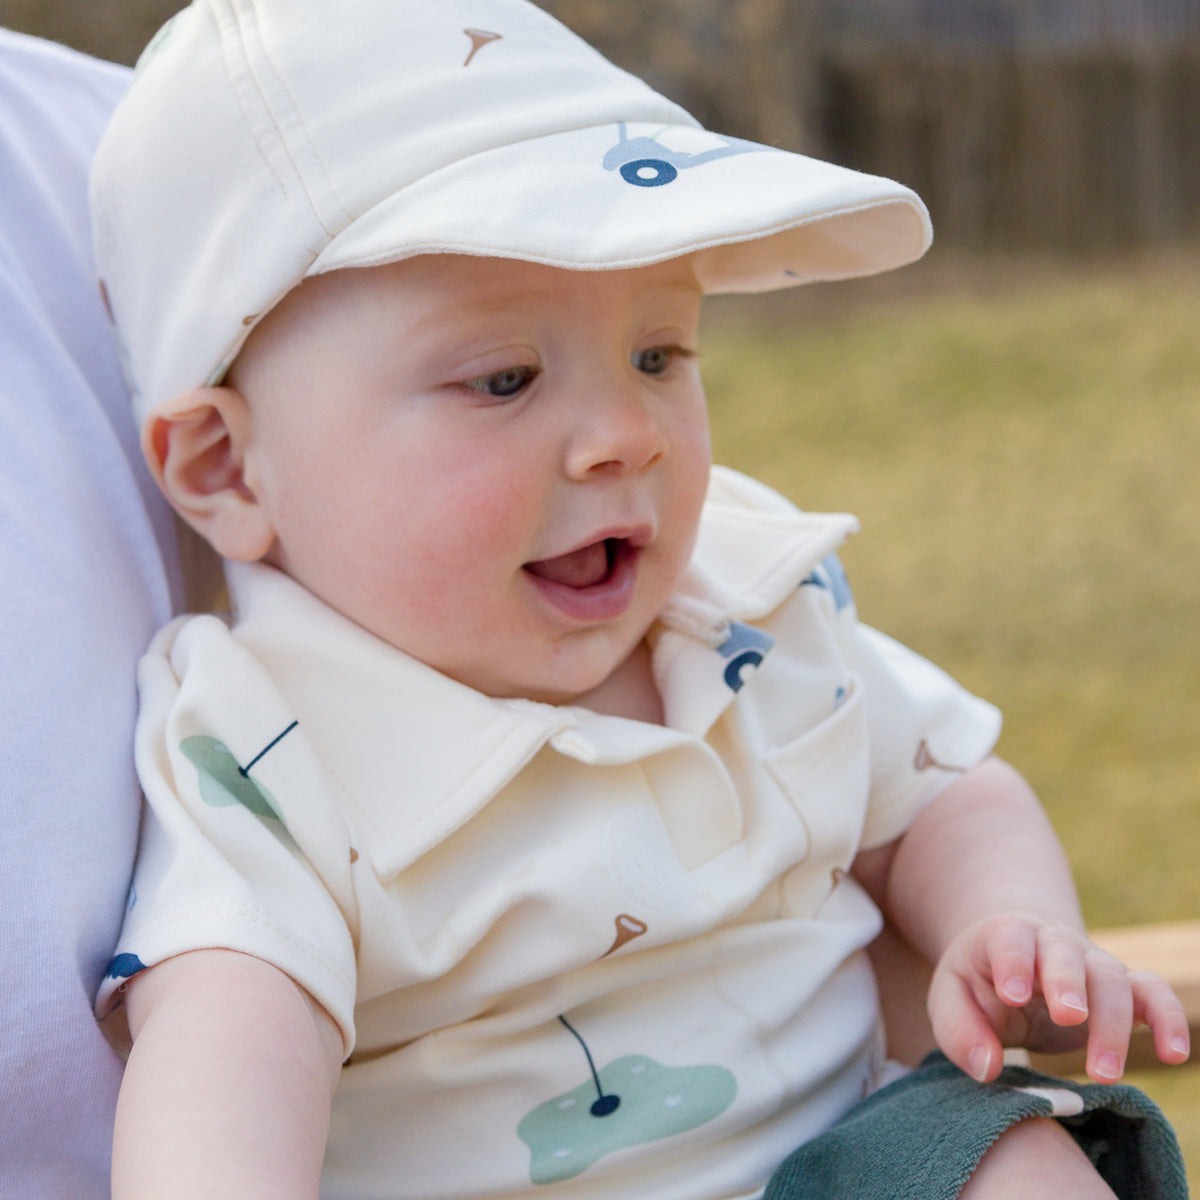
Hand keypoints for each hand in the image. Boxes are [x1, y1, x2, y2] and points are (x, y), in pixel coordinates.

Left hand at [927, 912, 1190, 1083]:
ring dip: (1112, 1024)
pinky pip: (1153, 993)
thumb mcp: (951, 999)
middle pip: (1066, 954)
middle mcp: (1053, 942)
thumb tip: (985, 1068)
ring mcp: (1091, 962)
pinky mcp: (1122, 988)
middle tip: (1069, 1019)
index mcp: (1005, 935)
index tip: (1012, 994)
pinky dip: (1167, 1018)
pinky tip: (1173, 1054)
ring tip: (1103, 1074)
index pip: (1010, 939)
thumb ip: (959, 1031)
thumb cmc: (979, 984)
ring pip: (1112, 979)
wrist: (1017, 962)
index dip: (1013, 963)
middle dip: (1069, 984)